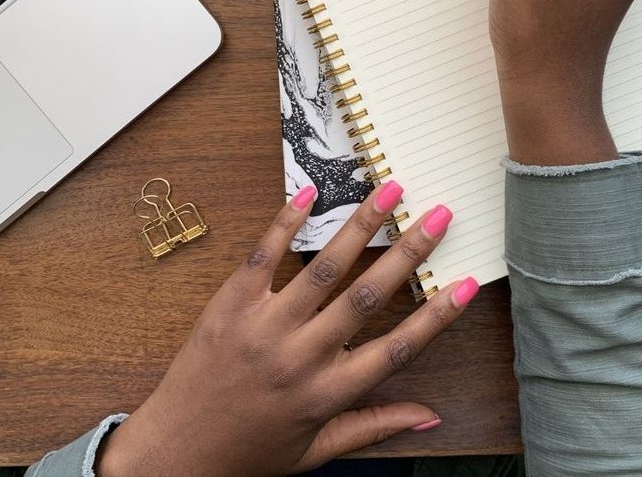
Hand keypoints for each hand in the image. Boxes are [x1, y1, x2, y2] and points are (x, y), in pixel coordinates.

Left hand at [97, 182, 476, 475]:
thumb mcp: (317, 452)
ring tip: (388, 191)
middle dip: (409, 251)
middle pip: (368, 296)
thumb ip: (375, 428)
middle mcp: (302, 356)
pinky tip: (310, 194)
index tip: (467, 282)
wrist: (174, 454)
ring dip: (360, 226)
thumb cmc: (247, 454)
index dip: (438, 316)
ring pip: (323, 268)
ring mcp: (265, 326)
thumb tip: (431, 416)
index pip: (397, 349)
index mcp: (328, 393)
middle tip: (438, 216)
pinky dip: (286, 222)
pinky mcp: (231, 305)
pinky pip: (263, 256)